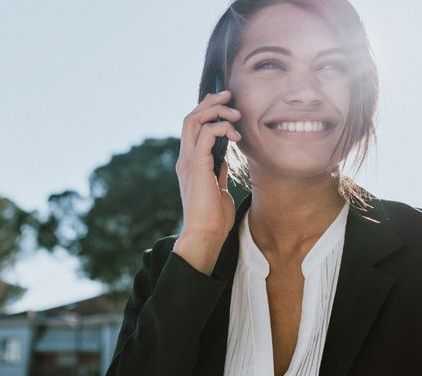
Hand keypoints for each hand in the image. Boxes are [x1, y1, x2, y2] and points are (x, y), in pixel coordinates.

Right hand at [175, 90, 241, 244]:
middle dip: (210, 102)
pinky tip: (235, 135)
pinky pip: (205, 135)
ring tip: (236, 114)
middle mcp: (185, 158)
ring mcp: (188, 161)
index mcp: (190, 162)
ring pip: (194, 120)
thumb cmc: (214, 218)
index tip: (225, 102)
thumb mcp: (218, 188)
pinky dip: (220, 128)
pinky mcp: (196, 166)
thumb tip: (224, 160)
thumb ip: (218, 171)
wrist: (206, 235)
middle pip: (191, 117)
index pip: (193, 127)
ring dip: (217, 111)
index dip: (206, 109)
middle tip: (229, 94)